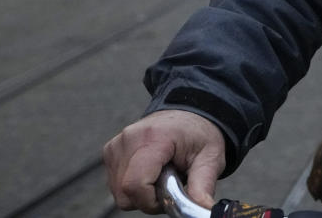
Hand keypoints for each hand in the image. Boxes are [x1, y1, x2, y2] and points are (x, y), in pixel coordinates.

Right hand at [103, 109, 224, 213]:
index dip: (151, 201)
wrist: (189, 114)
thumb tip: (204, 210)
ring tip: (161, 175)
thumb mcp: (211, 158)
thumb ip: (203, 186)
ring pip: (118, 191)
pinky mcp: (111, 151)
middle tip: (169, 185)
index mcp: (154, 138)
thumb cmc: (199, 134)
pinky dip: (132, 185)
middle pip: (125, 192)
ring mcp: (117, 144)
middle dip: (147, 199)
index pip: (136, 184)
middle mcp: (129, 139)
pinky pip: (116, 183)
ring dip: (140, 193)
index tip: (170, 196)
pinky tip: (150, 172)